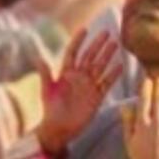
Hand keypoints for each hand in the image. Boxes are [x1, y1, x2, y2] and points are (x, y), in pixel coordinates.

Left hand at [38, 31, 121, 156]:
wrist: (60, 128)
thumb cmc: (51, 110)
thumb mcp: (47, 91)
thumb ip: (45, 74)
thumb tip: (38, 57)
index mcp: (66, 73)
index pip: (73, 52)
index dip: (78, 41)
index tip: (85, 29)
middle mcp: (79, 77)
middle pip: (90, 56)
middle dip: (98, 44)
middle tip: (107, 32)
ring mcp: (89, 86)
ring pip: (100, 67)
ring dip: (107, 56)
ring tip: (115, 44)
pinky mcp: (97, 97)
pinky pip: (107, 83)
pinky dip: (113, 75)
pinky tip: (120, 65)